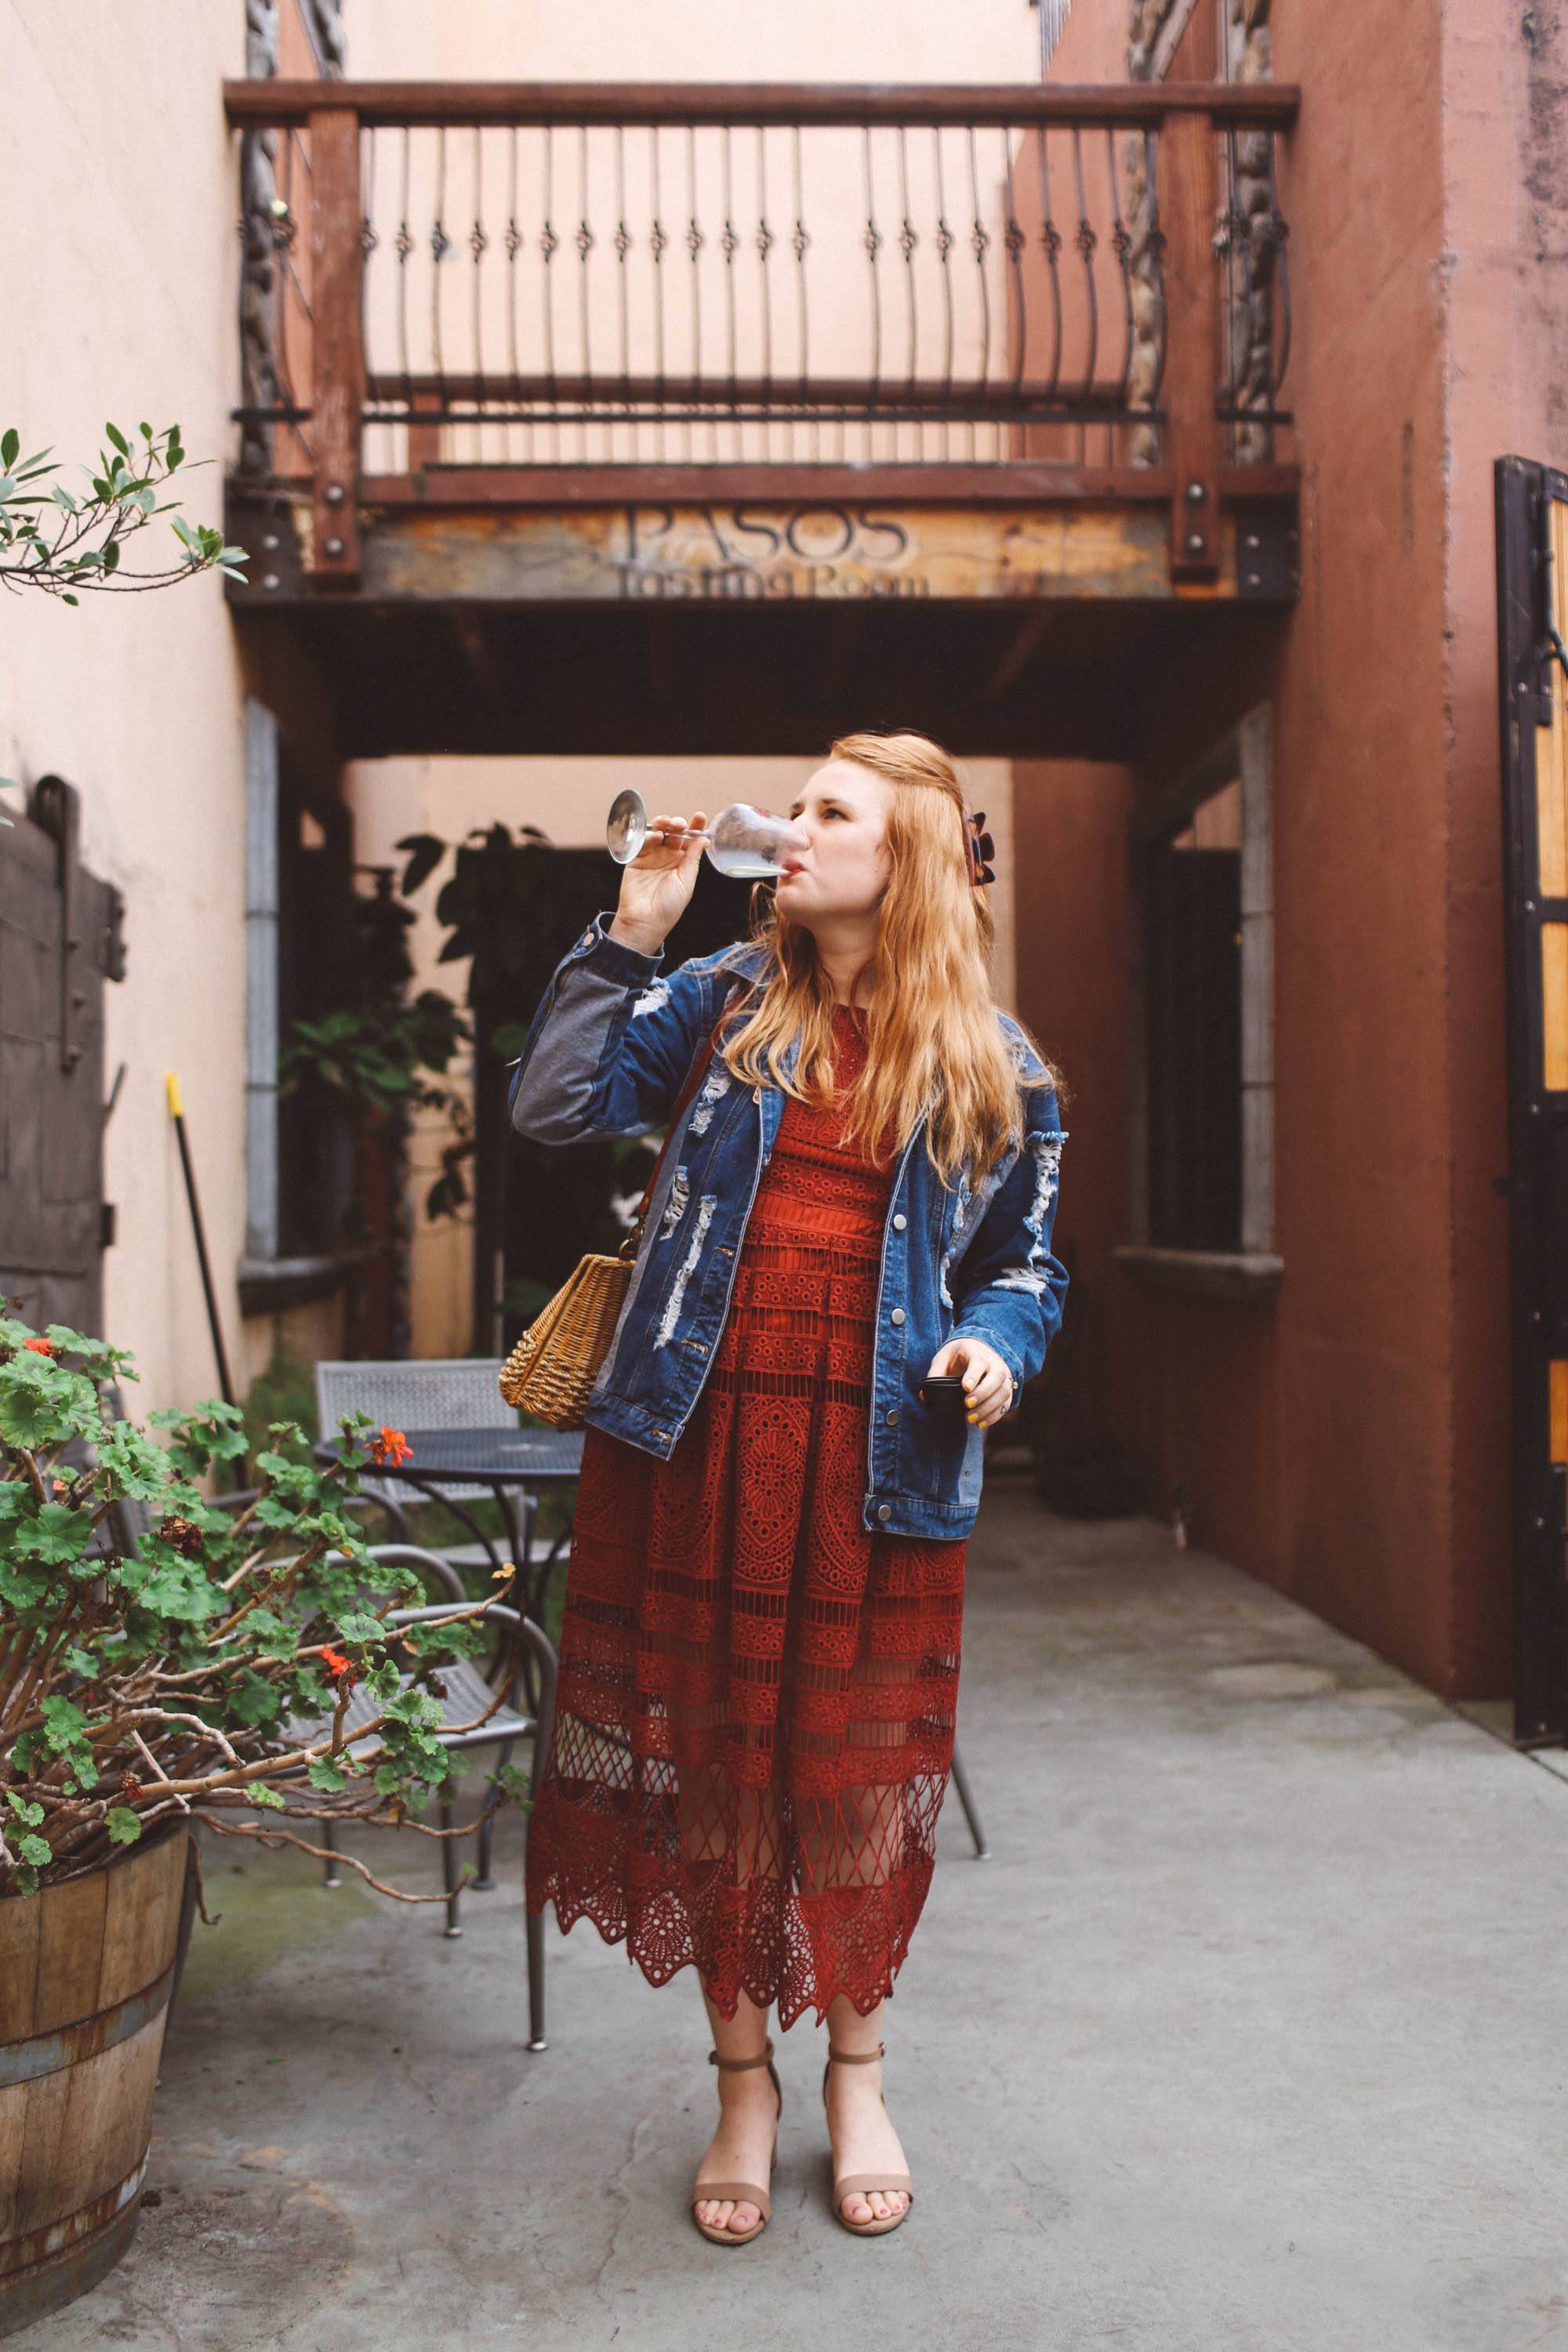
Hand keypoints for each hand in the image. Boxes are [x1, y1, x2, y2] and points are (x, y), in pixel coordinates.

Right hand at [609, 808, 706, 954]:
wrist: (645, 921)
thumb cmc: (669, 906)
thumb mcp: (686, 882)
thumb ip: (692, 859)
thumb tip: (703, 839)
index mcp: (683, 863)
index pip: (690, 840)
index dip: (695, 827)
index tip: (700, 816)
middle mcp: (667, 857)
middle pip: (673, 833)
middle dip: (678, 823)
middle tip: (680, 824)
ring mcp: (651, 857)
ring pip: (658, 833)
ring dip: (663, 825)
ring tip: (668, 825)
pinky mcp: (635, 859)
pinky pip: (642, 842)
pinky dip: (648, 836)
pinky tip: (655, 837)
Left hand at [925, 1337, 1014, 1429]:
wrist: (978, 1348)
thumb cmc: (958, 1355)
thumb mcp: (943, 1358)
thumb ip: (934, 1374)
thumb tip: (923, 1396)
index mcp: (977, 1352)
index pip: (979, 1362)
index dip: (973, 1375)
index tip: (965, 1388)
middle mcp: (994, 1363)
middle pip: (996, 1377)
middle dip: (983, 1393)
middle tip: (967, 1405)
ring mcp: (1004, 1376)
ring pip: (1004, 1392)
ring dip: (989, 1408)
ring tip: (970, 1419)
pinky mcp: (1007, 1389)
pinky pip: (1006, 1403)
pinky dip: (995, 1416)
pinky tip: (980, 1423)